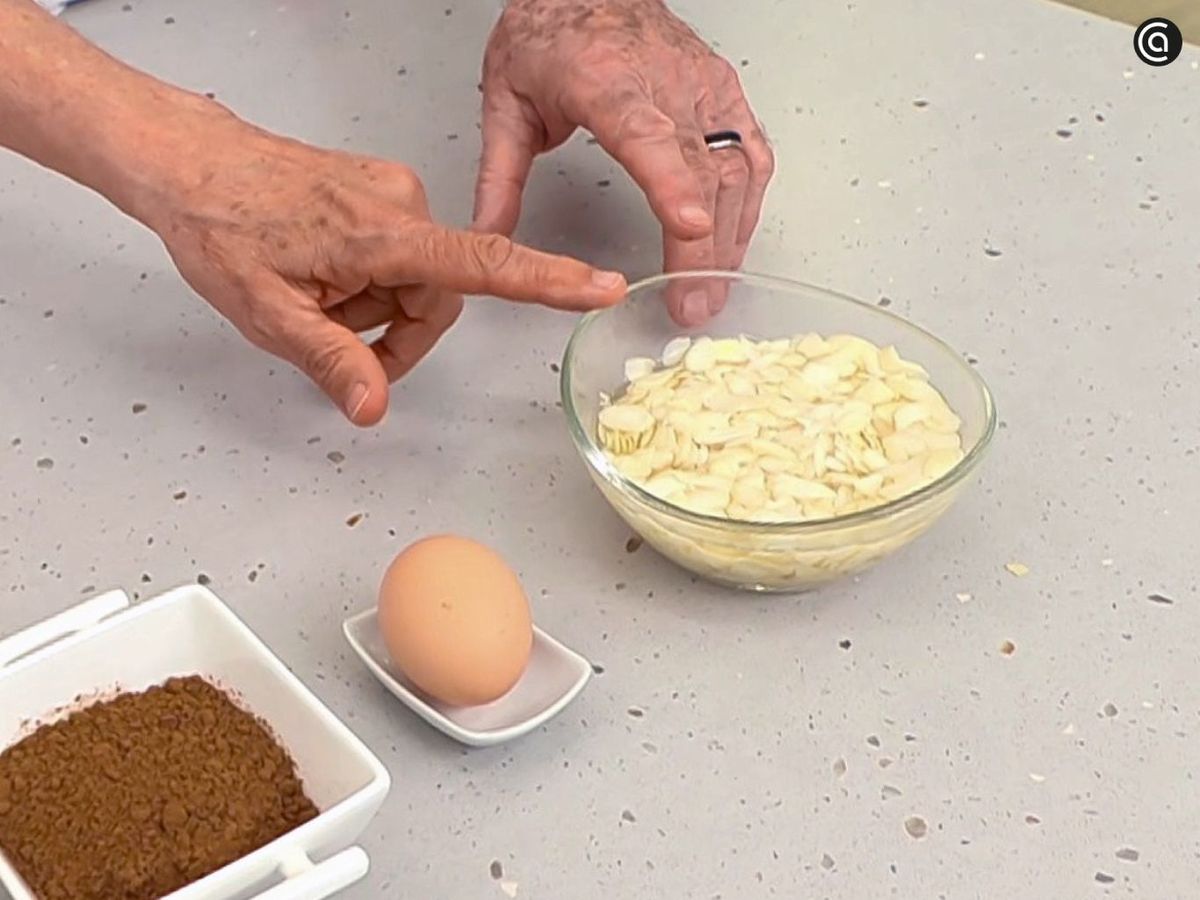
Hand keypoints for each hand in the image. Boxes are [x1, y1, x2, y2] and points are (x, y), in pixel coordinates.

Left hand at [140, 109, 625, 425]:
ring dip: (379, 306)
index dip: (548, 281)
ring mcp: (392, 195)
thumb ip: (331, 361)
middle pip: (442, 295)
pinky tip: (323, 274)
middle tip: (335, 340)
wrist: (187, 161)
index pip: (484, 264)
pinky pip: (403, 255)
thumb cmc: (220, 223)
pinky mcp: (382, 194)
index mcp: (381, 233)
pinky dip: (372, 280)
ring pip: (420, 280)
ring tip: (316, 297)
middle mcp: (400, 205)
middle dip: (397, 331)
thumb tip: (375, 408)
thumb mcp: (268, 313)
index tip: (600, 288)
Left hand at [473, 0, 773, 326]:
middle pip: (700, 167)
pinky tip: (733, 242)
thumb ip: (498, 177)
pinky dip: (748, 204)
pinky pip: (750, 153)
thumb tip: (489, 240)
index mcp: (603, 80)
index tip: (690, 225)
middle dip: (702, 246)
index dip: (671, 183)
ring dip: (730, 236)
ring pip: (734, 166)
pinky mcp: (724, 91)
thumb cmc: (550, 33)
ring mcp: (702, 85)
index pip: (647, 135)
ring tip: (711, 291)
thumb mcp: (504, 102)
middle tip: (691, 304)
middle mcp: (664, 80)